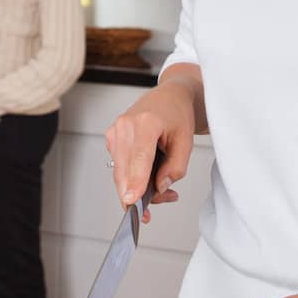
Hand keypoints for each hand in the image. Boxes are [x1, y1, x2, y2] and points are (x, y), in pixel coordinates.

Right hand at [104, 82, 195, 220]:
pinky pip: (119, 168)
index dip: (135, 181)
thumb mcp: (186, 141)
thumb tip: (159, 187)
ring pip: (120, 174)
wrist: (168, 97)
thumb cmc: (177, 114)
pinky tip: (149, 176)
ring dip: (138, 188)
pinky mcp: (111, 139)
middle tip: (163, 199)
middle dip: (140, 195)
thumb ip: (176, 167)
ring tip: (163, 187)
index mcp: (146, 122)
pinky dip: (132, 178)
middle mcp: (125, 126)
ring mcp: (115, 132)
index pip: (139, 158)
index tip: (132, 200)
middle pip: (124, 171)